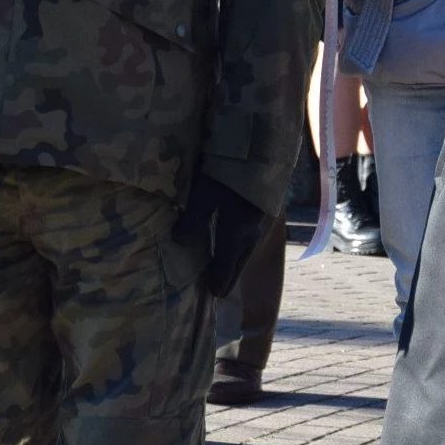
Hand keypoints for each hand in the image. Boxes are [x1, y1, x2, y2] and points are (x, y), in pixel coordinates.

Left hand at [173, 174, 269, 295]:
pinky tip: (237, 242)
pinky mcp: (266, 210)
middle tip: (220, 288)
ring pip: (247, 248)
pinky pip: (252, 236)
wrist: (263, 149)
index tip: (215, 295)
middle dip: (229, 274)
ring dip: (236, 260)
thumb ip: (192, 218)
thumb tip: (178, 241)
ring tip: (227, 268)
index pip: (227, 264)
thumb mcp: (204, 193)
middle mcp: (253, 232)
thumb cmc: (230, 171)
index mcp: (237, 233)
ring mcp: (263, 222)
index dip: (220, 279)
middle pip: (239, 259)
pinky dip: (242, 246)